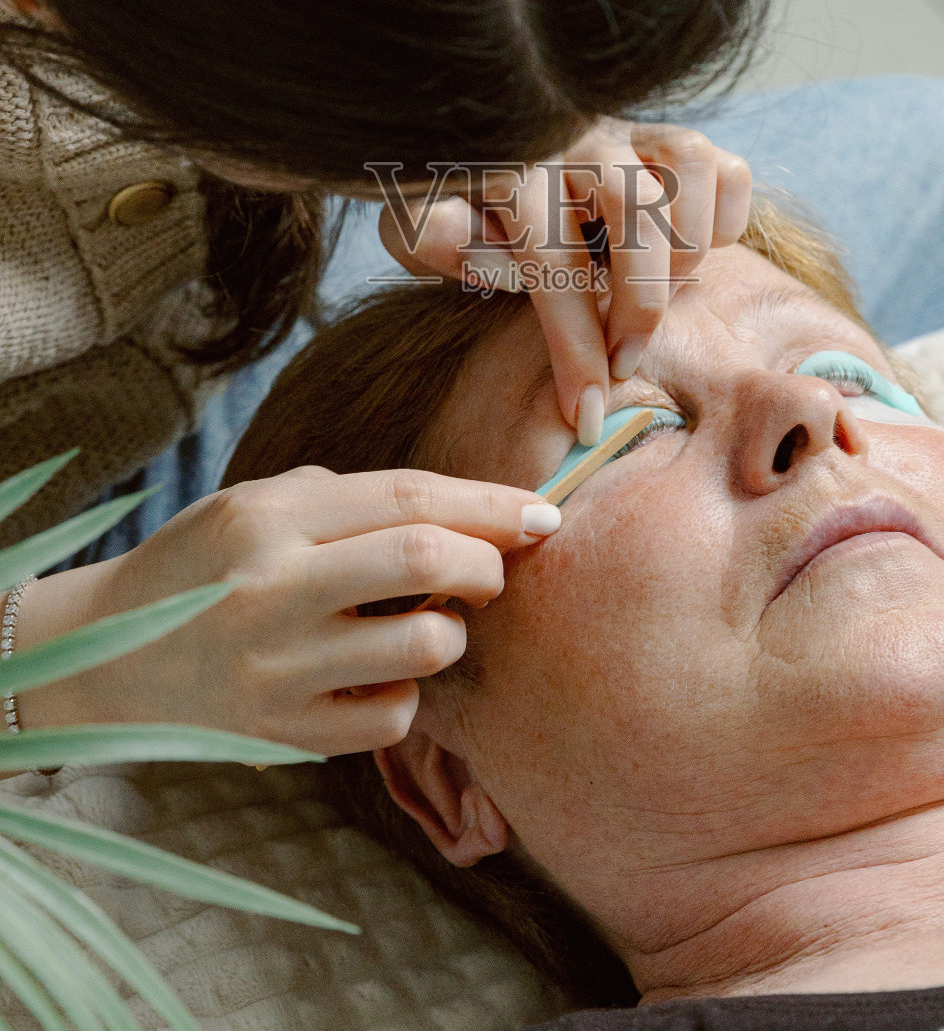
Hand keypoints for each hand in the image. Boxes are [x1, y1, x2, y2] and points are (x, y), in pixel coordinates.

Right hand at [14, 467, 558, 755]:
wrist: (111, 656)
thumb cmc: (207, 565)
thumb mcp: (261, 505)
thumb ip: (355, 503)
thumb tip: (473, 510)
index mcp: (272, 518)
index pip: (408, 498)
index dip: (490, 504)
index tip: (543, 512)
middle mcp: (274, 589)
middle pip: (424, 560)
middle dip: (488, 562)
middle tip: (496, 568)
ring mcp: (279, 669)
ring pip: (424, 645)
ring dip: (452, 629)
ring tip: (427, 620)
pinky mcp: (287, 734)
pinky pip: (395, 715)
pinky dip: (410, 692)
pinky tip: (380, 674)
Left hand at [378, 120, 750, 438]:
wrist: (479, 152)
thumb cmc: (456, 206)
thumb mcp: (419, 221)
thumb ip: (433, 233)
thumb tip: (463, 244)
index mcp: (512, 163)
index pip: (552, 257)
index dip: (574, 344)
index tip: (584, 412)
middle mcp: (575, 137)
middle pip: (634, 206)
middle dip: (639, 302)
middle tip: (626, 364)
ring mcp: (629, 131)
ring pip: (690, 163)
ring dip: (687, 245)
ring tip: (664, 299)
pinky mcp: (669, 139)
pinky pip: (724, 165)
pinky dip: (725, 215)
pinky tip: (690, 254)